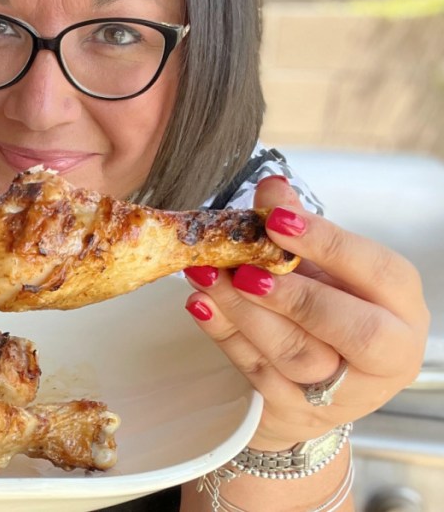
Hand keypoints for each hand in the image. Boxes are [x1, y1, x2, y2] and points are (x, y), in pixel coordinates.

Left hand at [183, 176, 429, 449]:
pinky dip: (224, 335)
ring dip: (245, 313)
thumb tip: (271, 187)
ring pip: (298, 355)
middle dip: (293, 294)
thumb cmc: (322, 315)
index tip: (277, 221)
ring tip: (205, 277)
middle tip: (243, 269)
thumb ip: (297, 229)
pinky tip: (199, 305)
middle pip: (351, 328)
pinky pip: (258, 373)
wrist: (308, 390)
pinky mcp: (297, 414)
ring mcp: (343, 393)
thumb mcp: (319, 269)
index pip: (377, 271)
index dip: (328, 244)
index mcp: (401, 306)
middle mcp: (388, 355)